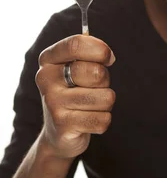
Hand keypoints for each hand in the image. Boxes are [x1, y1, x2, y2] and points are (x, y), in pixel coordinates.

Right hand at [35, 34, 115, 159]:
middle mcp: (45, 79)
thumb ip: (89, 55)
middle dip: (105, 81)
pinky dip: (103, 120)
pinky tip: (88, 120)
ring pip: (105, 98)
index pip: (76, 44)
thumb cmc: (73, 93)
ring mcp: (52, 102)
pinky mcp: (63, 125)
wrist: (58, 133)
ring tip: (90, 106)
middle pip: (96, 72)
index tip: (109, 59)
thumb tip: (107, 55)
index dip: (100, 50)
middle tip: (95, 88)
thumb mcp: (75, 69)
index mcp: (48, 59)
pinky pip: (103, 119)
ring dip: (105, 103)